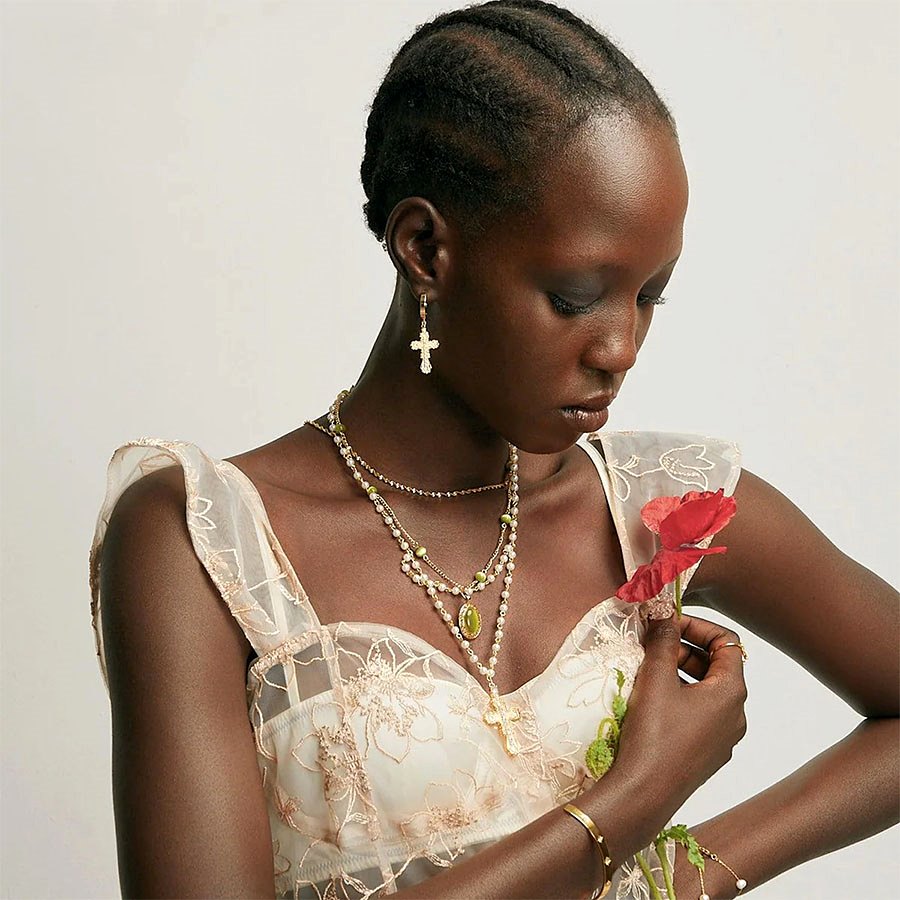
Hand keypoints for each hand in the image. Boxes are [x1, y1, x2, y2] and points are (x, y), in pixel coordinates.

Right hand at [612, 612, 747, 820]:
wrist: (644, 794)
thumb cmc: (654, 735)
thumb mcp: (655, 678)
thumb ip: (663, 640)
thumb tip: (664, 613)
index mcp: (732, 693)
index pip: (727, 641)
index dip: (697, 625)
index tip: (667, 623)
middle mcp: (736, 715)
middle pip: (717, 665)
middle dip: (684, 647)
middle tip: (652, 643)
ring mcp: (723, 738)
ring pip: (707, 690)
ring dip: (680, 671)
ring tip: (648, 668)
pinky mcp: (707, 754)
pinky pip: (699, 713)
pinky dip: (680, 696)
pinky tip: (651, 700)